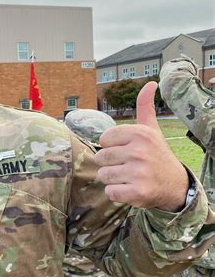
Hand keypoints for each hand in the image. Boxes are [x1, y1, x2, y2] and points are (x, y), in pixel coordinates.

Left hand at [94, 82, 188, 210]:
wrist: (175, 185)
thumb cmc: (157, 155)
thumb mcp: (152, 130)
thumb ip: (145, 107)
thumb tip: (151, 83)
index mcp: (140, 134)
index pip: (103, 139)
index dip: (111, 147)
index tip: (126, 151)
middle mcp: (139, 151)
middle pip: (100, 158)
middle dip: (110, 164)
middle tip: (128, 166)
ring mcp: (138, 173)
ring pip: (103, 175)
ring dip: (113, 179)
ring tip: (129, 177)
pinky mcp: (137, 192)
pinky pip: (110, 192)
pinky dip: (117, 193)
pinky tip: (130, 188)